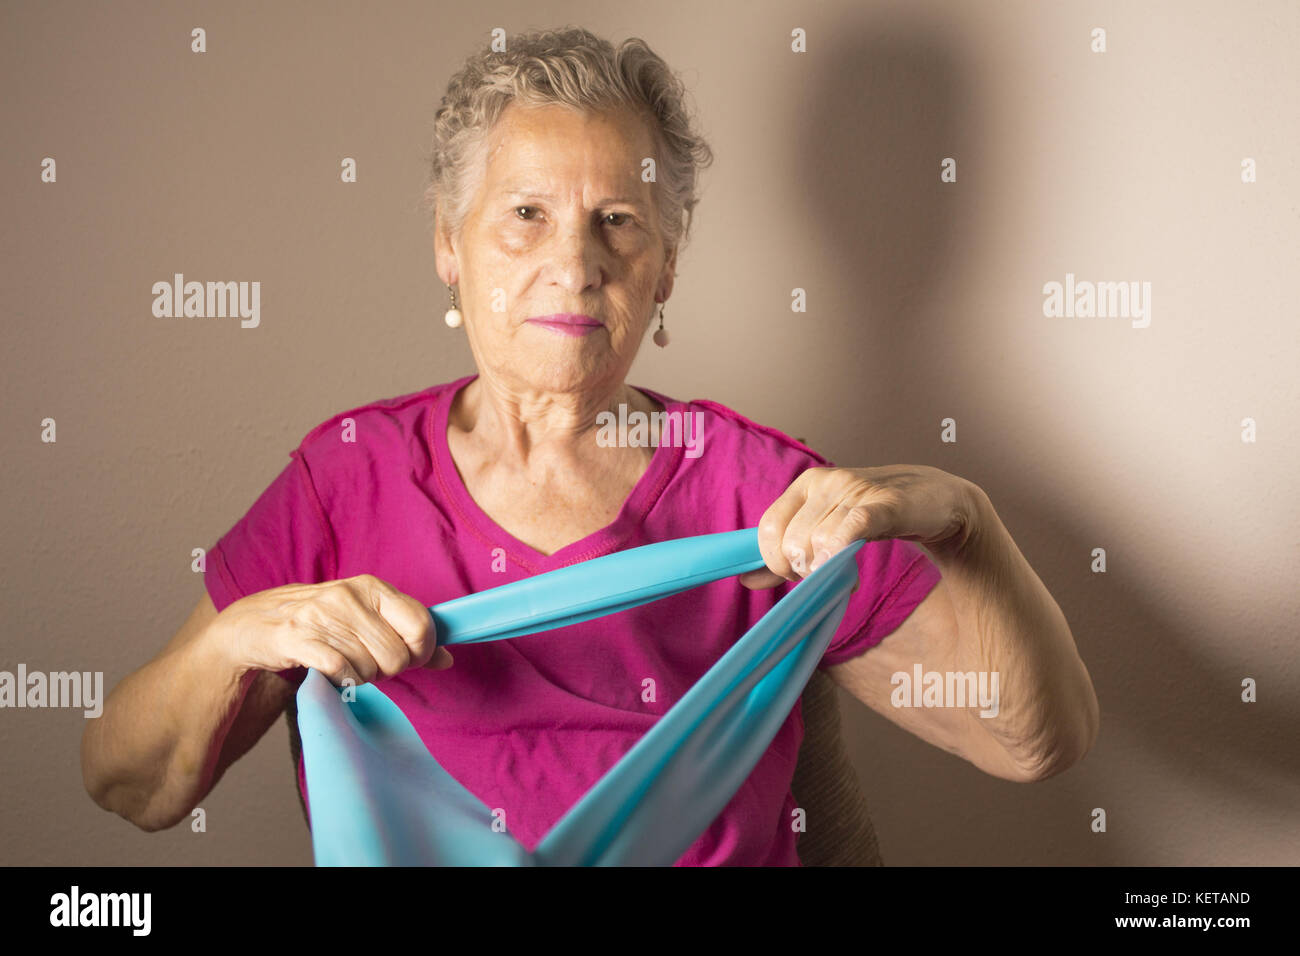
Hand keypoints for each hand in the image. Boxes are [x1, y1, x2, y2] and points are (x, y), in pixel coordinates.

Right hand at [216, 574, 452, 685]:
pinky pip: (341, 672)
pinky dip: (341, 681)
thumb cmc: (320, 621)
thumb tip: (448, 658)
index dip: (422, 652)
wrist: (254, 624)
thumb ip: (407, 635)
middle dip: (388, 670)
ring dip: (361, 676)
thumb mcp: (366, 618)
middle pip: (398, 655)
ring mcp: (321, 615)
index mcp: (373, 587)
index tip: (409, 658)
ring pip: (370, 668)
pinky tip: (331, 671)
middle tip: (368, 664)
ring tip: (343, 662)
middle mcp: (349, 596)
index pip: (422, 625)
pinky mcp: (297, 638)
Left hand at [739, 465, 979, 588]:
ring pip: (819, 543)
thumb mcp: (824, 529)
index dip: (774, 559)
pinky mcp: (886, 504)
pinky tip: (845, 562)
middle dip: (802, 570)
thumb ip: (785, 553)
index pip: (768, 526)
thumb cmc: (874, 516)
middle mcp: (826, 482)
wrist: (934, 498)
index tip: (793, 573)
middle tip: (824, 574)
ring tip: (844, 572)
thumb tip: (746, 579)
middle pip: (792, 541)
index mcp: (805, 484)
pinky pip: (852, 528)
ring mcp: (855, 490)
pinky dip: (842, 549)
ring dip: (828, 570)